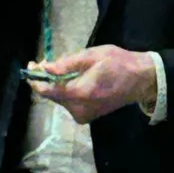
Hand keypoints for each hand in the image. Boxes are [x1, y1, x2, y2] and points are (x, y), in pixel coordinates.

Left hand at [26, 45, 156, 124]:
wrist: (142, 80)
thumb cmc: (118, 63)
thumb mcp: (91, 56)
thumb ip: (66, 64)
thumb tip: (45, 68)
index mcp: (79, 94)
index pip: (47, 90)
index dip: (35, 78)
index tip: (32, 64)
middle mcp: (79, 109)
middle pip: (52, 95)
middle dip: (46, 78)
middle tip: (47, 62)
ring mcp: (83, 115)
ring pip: (60, 98)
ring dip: (57, 84)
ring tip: (63, 68)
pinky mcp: (87, 116)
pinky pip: (69, 103)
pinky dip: (67, 90)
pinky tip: (72, 78)